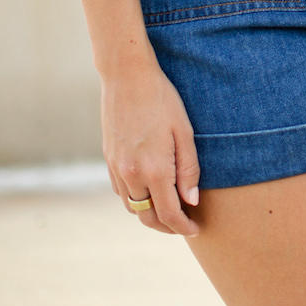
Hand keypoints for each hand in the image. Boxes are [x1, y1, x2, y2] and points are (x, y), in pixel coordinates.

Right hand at [101, 53, 200, 236]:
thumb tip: (191, 201)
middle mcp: (132, 174)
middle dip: (167, 226)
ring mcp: (117, 168)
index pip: (169, 214)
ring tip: (170, 207)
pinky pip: (121, 192)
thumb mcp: (184, 131)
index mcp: (155, 169)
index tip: (196, 229)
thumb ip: (189, 170)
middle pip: (148, 217)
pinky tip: (150, 189)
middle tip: (185, 224)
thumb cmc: (162, 99)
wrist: (126, 76)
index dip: (184, 227)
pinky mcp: (109, 160)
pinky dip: (136, 198)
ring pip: (132, 207)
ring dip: (150, 214)